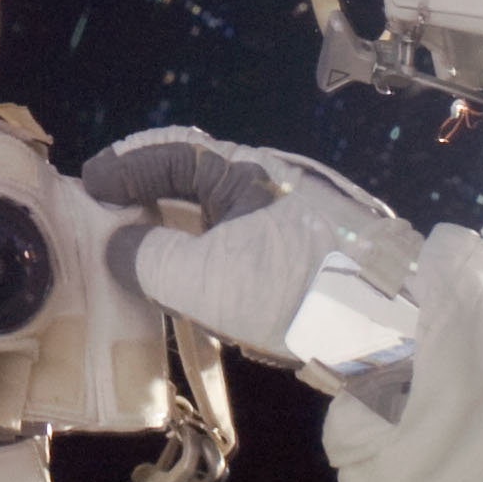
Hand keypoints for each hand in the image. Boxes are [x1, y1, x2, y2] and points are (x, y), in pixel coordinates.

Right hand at [78, 129, 422, 374]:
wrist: (394, 328)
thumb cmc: (292, 290)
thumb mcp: (203, 278)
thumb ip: (148, 258)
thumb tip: (118, 244)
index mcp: (245, 171)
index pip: (170, 152)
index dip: (124, 167)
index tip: (88, 184)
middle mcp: (272, 182)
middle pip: (197, 177)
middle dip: (149, 192)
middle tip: (110, 213)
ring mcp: (296, 217)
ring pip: (223, 211)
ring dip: (180, 226)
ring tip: (145, 249)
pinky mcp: (312, 255)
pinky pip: (244, 239)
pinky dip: (210, 251)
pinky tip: (201, 280)